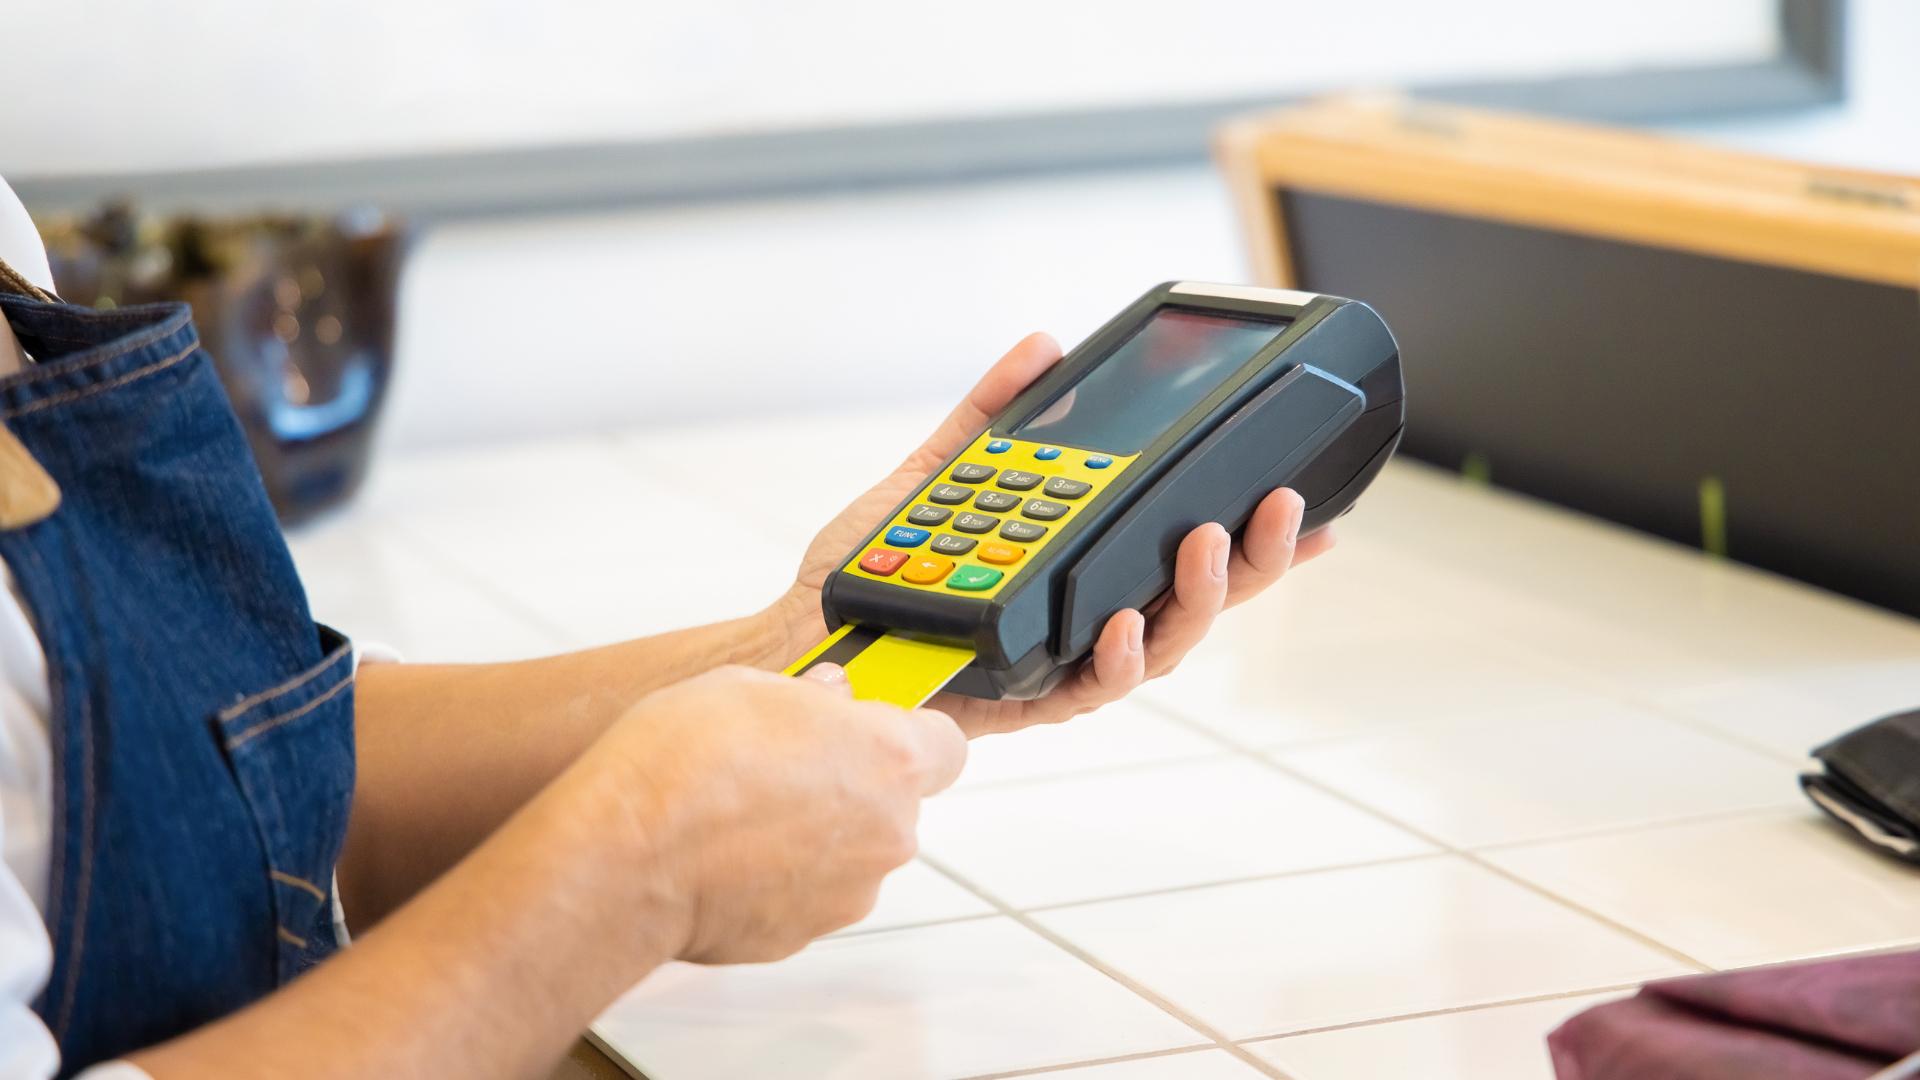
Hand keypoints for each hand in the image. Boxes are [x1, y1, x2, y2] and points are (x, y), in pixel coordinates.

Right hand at [596, 664, 965, 963]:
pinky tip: (727, 854)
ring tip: (743, 813)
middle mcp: (885, 830)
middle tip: (786, 763)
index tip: (873, 728)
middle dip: (850, 783)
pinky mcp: (805, 932)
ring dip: (814, 834)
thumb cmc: (682, 767)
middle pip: (893, 802)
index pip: (946, 745)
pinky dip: (778, 877)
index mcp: (889, 758)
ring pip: (850, 852)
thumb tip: (825, 696)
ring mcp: (849, 889)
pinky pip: (807, 893)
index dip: (910, 735)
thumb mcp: (747, 685)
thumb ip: (808, 694)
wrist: (627, 856)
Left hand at [770, 333, 1334, 737]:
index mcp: (1088, 569)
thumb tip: (1041, 347)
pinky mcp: (1033, 702)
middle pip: (1201, 598)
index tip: (1316, 500)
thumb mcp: (941, 475)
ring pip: (1166, 642)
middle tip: (1281, 506)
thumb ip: (992, 416)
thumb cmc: (875, 567)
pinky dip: (1116, 652)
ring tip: (1208, 541)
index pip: (1189, 549)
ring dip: (1199, 596)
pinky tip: (1123, 620)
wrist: (807, 636)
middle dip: (1255, 557)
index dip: (1258, 534)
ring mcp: (1068, 663)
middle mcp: (1092, 619)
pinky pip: (1094, 686)